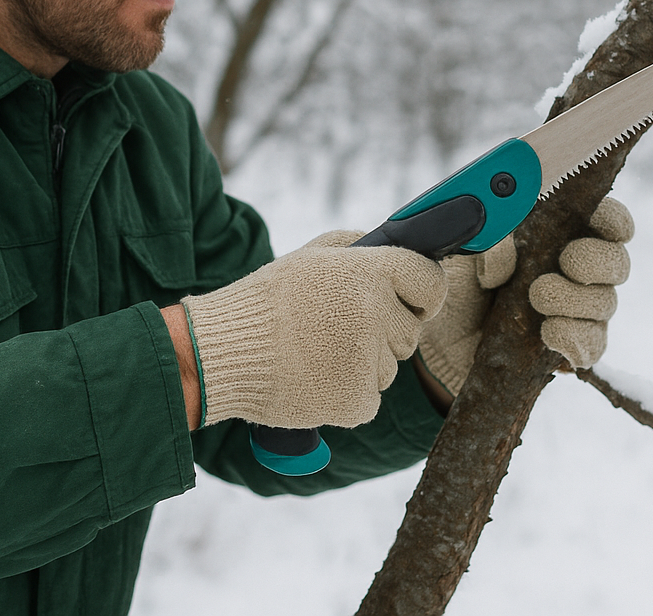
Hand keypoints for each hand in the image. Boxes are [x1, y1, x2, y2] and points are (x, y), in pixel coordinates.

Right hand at [178, 231, 445, 428]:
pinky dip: (347, 395)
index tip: (413, 303)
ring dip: (362, 364)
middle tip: (335, 328)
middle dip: (384, 332)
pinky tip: (313, 379)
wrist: (220, 353)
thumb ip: (363, 249)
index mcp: (368, 272)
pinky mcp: (356, 402)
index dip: (424, 294)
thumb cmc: (268, 300)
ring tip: (315, 353)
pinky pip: (371, 399)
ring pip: (390, 368)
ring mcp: (366, 360)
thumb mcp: (313, 255)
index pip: (432, 283)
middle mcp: (374, 313)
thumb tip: (409, 251)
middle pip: (410, 332)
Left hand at [418, 197, 632, 394]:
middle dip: (597, 260)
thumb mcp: (462, 261)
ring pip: (606, 304)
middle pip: (616, 262)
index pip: (605, 221)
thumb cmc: (459, 285)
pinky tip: (550, 333)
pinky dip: (575, 339)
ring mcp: (577, 312)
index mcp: (557, 235)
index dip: (612, 219)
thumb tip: (503, 247)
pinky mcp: (568, 348)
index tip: (601, 220)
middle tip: (567, 262)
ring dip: (577, 301)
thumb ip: (484, 249)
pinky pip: (591, 346)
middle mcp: (575, 272)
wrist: (441, 341)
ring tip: (538, 299)